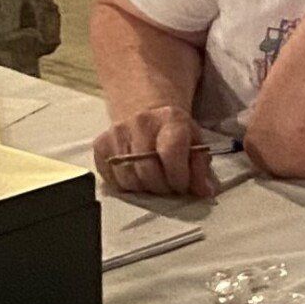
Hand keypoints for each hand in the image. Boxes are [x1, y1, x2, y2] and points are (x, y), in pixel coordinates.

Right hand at [94, 104, 214, 198]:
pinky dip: (124, 185)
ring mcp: (117, 133)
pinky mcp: (100, 144)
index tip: (182, 185)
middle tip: (169, 185)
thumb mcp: (195, 142)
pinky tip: (136, 176)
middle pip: (148, 171)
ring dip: (143, 188)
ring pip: (128, 179)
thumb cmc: (173, 131)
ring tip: (153, 180)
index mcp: (170, 120)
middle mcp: (141, 123)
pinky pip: (110, 178)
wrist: (146, 111)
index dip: (178, 177)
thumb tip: (204, 192)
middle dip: (162, 187)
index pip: (170, 154)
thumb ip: (200, 168)